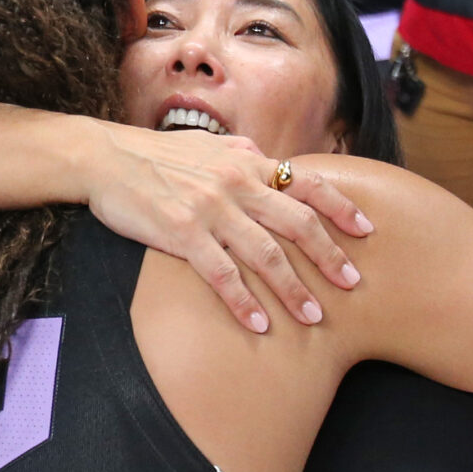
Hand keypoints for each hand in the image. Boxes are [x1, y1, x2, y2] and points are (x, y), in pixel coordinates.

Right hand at [78, 122, 370, 332]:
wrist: (105, 158)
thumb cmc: (155, 154)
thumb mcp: (208, 146)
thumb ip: (242, 155)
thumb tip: (270, 160)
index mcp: (246, 162)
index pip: (307, 183)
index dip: (341, 207)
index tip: (367, 230)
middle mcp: (236, 183)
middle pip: (297, 223)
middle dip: (330, 256)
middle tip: (353, 284)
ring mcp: (210, 209)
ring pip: (265, 254)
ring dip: (293, 289)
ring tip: (314, 317)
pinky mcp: (182, 233)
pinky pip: (222, 274)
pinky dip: (244, 302)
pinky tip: (260, 325)